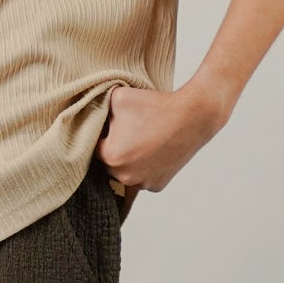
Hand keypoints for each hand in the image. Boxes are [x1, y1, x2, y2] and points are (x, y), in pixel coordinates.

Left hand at [94, 79, 232, 196]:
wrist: (192, 116)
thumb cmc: (155, 105)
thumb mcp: (117, 97)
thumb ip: (98, 107)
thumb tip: (90, 114)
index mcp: (111, 156)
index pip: (93, 147)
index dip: (101, 134)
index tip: (111, 124)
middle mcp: (125, 175)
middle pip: (109, 162)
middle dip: (114, 148)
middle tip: (127, 131)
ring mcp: (142, 183)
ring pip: (125, 171)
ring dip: (128, 160)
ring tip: (141, 140)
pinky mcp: (157, 185)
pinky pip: (142, 177)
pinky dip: (144, 167)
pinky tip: (152, 151)